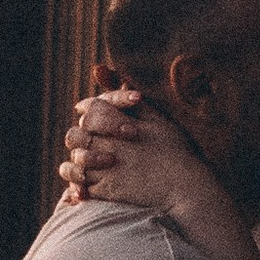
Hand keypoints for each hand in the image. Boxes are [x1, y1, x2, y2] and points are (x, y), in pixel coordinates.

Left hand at [59, 88, 221, 223]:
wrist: (184, 188)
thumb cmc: (175, 151)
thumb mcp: (156, 118)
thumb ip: (128, 97)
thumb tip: (103, 69)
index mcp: (120, 122)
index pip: (90, 109)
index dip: (89, 111)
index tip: (90, 116)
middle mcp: (109, 143)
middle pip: (76, 134)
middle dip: (80, 138)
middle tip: (93, 143)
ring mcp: (106, 168)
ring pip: (75, 161)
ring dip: (80, 162)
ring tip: (92, 165)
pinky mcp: (106, 191)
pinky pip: (81, 186)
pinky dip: (80, 186)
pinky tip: (89, 187)